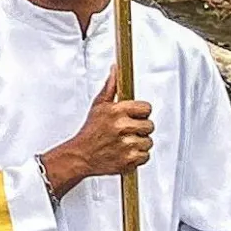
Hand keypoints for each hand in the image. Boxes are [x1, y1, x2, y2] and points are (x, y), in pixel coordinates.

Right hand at [42, 79, 153, 196]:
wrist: (81, 155)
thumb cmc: (90, 131)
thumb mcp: (98, 106)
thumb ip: (110, 87)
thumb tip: (115, 69)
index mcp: (116, 111)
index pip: (146, 108)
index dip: (141, 112)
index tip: (134, 116)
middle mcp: (122, 127)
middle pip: (150, 125)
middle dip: (140, 128)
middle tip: (127, 130)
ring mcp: (127, 145)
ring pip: (149, 141)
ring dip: (139, 143)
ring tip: (125, 142)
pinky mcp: (129, 160)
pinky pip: (146, 156)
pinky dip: (138, 156)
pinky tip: (126, 152)